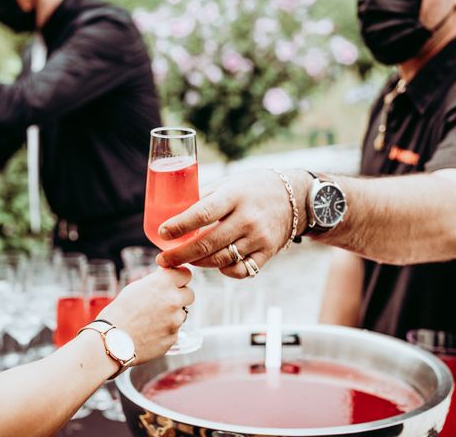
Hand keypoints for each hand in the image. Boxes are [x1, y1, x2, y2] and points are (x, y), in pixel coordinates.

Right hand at [98, 267, 193, 363]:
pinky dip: (166, 330)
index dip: (179, 278)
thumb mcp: (137, 287)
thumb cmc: (120, 311)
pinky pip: (175, 330)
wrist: (112, 340)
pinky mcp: (174, 337)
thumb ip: (157, 282)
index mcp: (164, 282)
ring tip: (151, 319)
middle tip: (164, 301)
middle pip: (190, 294)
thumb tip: (168, 278)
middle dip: (180, 296)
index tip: (174, 282)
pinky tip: (150, 332)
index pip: (186, 273)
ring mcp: (176, 320)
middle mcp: (174, 299)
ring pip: (182, 313)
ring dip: (173, 315)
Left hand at [155, 170, 310, 278]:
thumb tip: (172, 214)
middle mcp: (248, 218)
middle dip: (180, 254)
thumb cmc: (253, 188)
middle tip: (163, 260)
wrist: (294, 197)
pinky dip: (224, 270)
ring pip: (221, 260)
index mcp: (234, 196)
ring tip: (185, 259)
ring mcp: (259, 238)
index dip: (179, 226)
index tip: (162, 233)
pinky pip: (240, 271)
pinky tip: (214, 263)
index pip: (202, 213)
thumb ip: (205, 199)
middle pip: (208, 243)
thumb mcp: (229, 184)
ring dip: (198, 263)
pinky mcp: (268, 253)